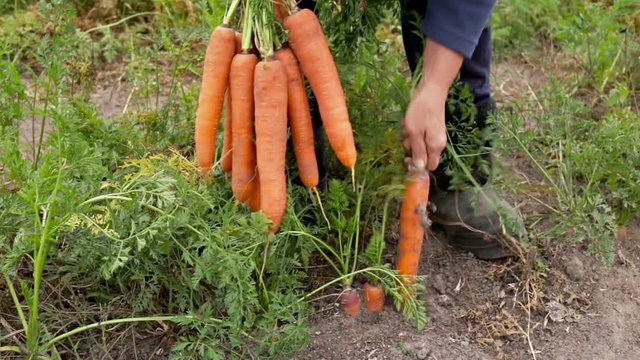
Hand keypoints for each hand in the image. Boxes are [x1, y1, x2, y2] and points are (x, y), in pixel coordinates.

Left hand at [401, 38, 463, 170]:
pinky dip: (412, 130)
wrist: (431, 90)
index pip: (430, 166)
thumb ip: (418, 151)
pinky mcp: (430, 128)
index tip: (406, 159)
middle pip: (422, 155)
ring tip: (407, 126)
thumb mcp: (415, 132)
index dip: (418, 166)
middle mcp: (437, 143)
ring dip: (410, 138)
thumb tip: (419, 168)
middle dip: (411, 149)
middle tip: (406, 137)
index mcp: (436, 146)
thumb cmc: (421, 111)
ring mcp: (434, 135)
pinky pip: (419, 135)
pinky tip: (409, 121)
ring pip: (418, 144)